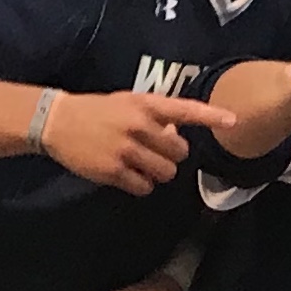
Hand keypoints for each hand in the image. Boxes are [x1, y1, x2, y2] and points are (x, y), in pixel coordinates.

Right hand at [40, 91, 234, 194]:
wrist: (57, 121)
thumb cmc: (98, 111)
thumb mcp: (128, 103)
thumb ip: (155, 117)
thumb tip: (178, 137)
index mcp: (144, 105)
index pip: (184, 110)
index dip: (211, 116)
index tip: (233, 121)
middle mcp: (139, 126)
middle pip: (180, 153)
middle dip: (172, 156)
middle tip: (153, 152)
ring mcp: (126, 149)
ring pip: (165, 173)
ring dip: (158, 173)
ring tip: (140, 164)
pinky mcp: (113, 171)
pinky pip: (144, 187)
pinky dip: (141, 185)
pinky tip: (127, 175)